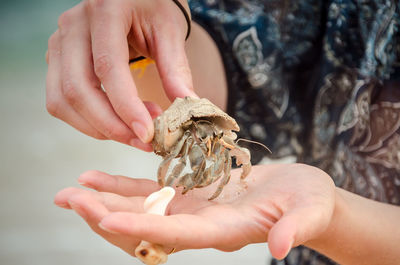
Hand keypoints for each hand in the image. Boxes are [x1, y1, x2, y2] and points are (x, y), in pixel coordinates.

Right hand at [46, 0, 195, 150]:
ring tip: (134, 129)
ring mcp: (60, 42)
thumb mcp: (170, 32)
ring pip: (63, 101)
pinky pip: (60, 101)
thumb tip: (188, 108)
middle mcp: (73, 25)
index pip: (107, 67)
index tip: (147, 134)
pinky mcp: (57, 59)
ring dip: (98, 127)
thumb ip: (176, 70)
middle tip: (143, 140)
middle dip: (112, 126)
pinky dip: (86, 121)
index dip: (125, 106)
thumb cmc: (154, 7)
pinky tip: (115, 121)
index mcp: (104, 11)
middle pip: (78, 90)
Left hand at [54, 164, 335, 259]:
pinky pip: (153, 189)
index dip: (143, 228)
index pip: (178, 235)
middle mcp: (201, 226)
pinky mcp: (192, 193)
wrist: (303, 196)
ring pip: (143, 208)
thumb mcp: (311, 211)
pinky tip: (99, 176)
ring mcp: (193, 210)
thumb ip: (296, 229)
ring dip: (106, 199)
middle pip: (148, 225)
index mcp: (226, 232)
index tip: (106, 219)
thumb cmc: (311, 202)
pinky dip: (125, 184)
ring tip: (73, 189)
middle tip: (69, 198)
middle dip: (108, 214)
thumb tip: (281, 248)